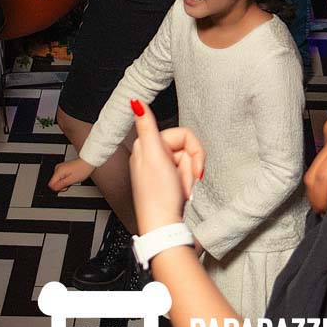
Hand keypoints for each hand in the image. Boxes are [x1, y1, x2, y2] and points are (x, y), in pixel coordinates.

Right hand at [48, 158, 95, 191]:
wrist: (87, 162)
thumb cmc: (82, 169)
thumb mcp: (72, 180)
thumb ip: (61, 185)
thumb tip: (53, 188)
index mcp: (59, 171)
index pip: (51, 184)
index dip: (57, 188)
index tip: (65, 187)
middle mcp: (58, 168)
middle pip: (54, 182)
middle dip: (62, 185)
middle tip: (70, 183)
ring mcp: (60, 168)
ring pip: (58, 180)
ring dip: (64, 183)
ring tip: (72, 180)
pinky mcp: (63, 168)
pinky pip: (61, 177)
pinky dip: (66, 179)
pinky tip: (71, 178)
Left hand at [128, 100, 205, 233]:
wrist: (163, 227)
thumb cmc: (158, 196)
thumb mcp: (154, 157)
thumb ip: (147, 126)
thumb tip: (134, 99)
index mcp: (147, 145)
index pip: (183, 134)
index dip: (192, 150)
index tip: (191, 167)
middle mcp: (152, 155)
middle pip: (187, 148)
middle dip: (191, 166)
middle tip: (184, 182)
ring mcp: (160, 169)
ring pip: (188, 162)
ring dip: (189, 178)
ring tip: (182, 191)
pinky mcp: (167, 182)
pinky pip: (186, 175)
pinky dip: (187, 185)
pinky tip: (182, 195)